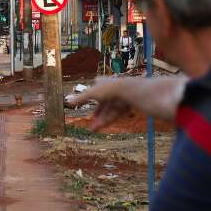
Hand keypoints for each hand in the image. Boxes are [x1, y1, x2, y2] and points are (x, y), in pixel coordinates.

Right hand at [71, 76, 186, 124]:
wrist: (145, 92)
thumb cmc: (119, 89)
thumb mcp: (97, 92)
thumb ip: (82, 97)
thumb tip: (66, 101)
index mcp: (108, 81)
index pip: (96, 87)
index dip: (89, 96)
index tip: (82, 105)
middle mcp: (117, 87)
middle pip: (104, 102)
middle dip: (97, 113)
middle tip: (90, 126)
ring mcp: (127, 96)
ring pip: (112, 109)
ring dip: (103, 119)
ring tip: (94, 129)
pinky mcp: (137, 103)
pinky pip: (122, 112)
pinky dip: (113, 118)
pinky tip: (107, 124)